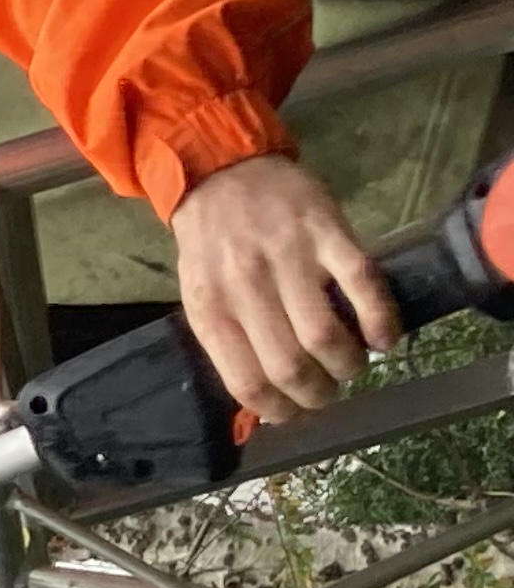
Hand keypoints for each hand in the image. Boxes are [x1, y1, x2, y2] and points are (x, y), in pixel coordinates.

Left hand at [171, 153, 397, 420]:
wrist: (222, 173)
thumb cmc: (211, 244)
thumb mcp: (201, 295)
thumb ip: (226, 340)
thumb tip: (260, 396)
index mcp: (211, 311)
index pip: (246, 382)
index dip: (278, 410)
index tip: (296, 413)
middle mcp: (247, 288)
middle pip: (289, 365)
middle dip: (317, 393)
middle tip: (329, 393)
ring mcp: (289, 258)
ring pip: (325, 334)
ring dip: (348, 364)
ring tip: (353, 366)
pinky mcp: (328, 232)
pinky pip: (361, 283)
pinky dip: (380, 319)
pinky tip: (385, 338)